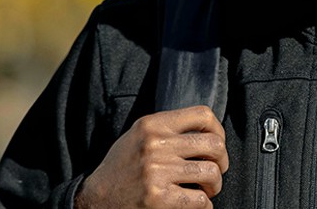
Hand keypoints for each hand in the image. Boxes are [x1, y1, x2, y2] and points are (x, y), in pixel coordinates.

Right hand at [75, 105, 228, 207]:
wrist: (94, 200)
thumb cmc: (123, 167)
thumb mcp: (139, 135)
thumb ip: (169, 128)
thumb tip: (210, 132)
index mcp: (153, 124)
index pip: (203, 115)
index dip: (218, 130)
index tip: (216, 145)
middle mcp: (156, 144)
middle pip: (214, 145)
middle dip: (222, 161)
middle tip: (216, 171)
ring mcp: (157, 172)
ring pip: (211, 173)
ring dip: (214, 185)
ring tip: (206, 190)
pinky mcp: (159, 199)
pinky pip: (200, 201)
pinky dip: (205, 205)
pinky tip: (196, 204)